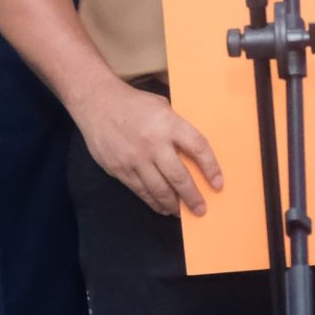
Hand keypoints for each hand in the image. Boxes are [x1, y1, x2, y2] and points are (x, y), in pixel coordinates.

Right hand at [72, 83, 222, 216]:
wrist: (97, 103)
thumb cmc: (133, 103)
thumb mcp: (161, 106)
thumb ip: (176, 127)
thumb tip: (191, 151)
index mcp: (168, 123)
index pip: (197, 148)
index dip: (211, 168)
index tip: (218, 183)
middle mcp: (153, 143)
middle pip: (179, 176)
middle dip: (192, 197)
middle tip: (201, 209)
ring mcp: (135, 159)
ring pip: (159, 189)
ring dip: (174, 205)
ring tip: (182, 212)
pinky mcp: (120, 169)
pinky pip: (141, 191)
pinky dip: (154, 202)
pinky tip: (162, 207)